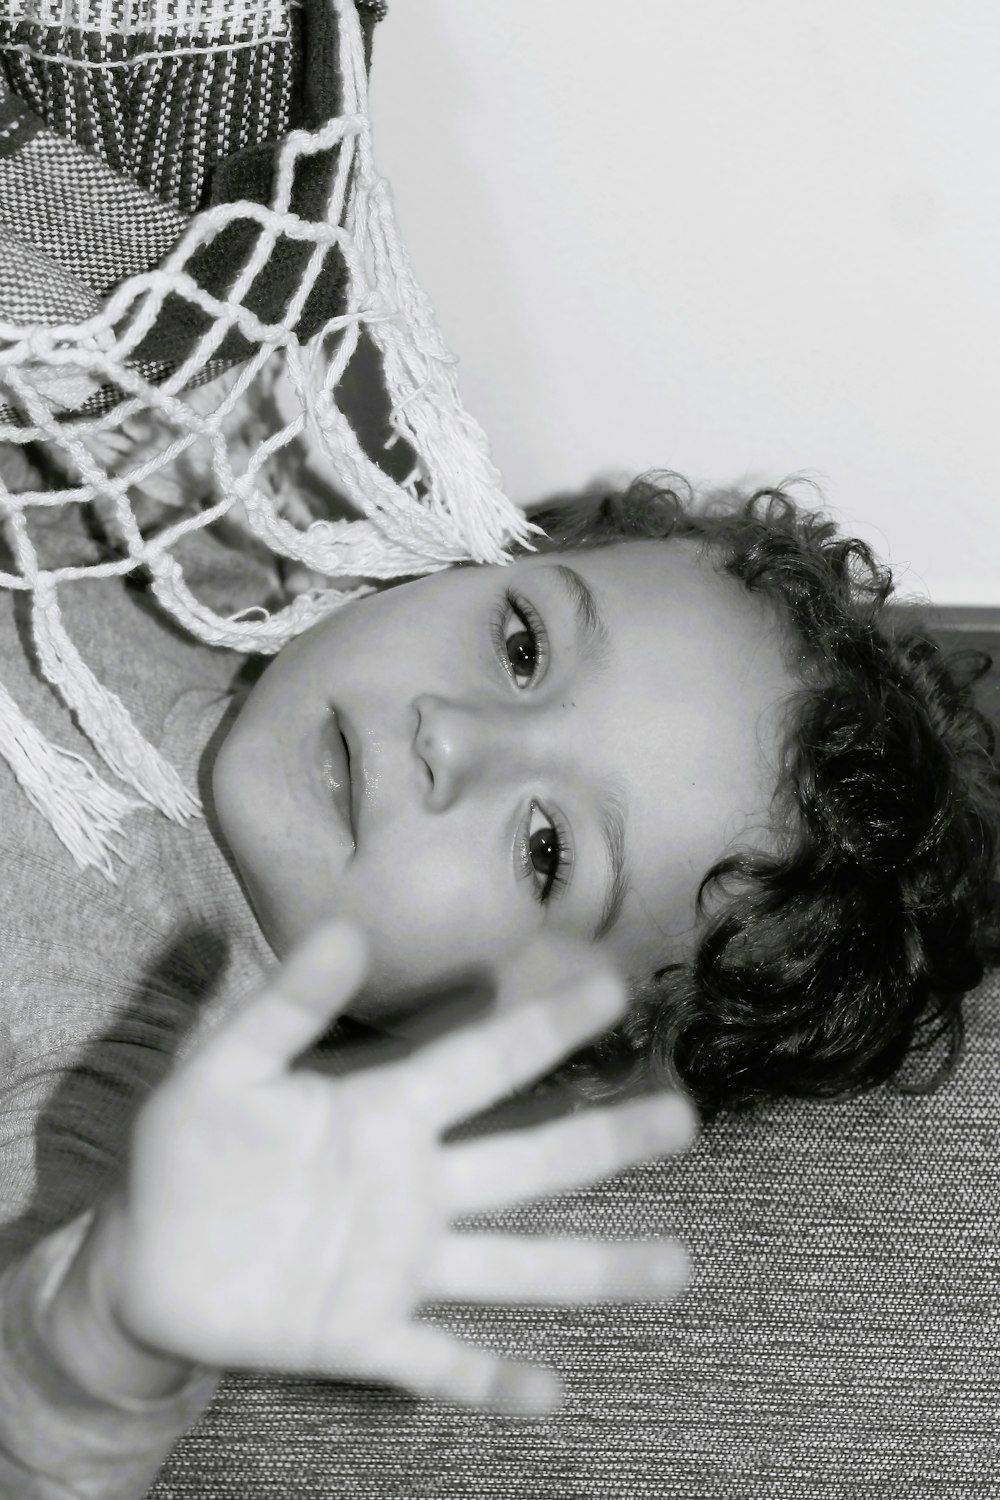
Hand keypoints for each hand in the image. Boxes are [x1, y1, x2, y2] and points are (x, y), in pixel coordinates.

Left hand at [104, 922, 696, 1415]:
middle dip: (604, 1140)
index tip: (613, 985)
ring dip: (591, 1268)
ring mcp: (397, 1266)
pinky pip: (439, 1360)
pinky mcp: (363, 1336)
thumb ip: (285, 1007)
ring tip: (676, 1265)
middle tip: (682, 1117)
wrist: (142, 1256)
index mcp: (385, 1112)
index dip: (544, 1027)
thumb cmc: (192, 1148)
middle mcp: (414, 1187)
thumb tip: (343, 928)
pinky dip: (491, 1379)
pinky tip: (554, 1394)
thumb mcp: (227, 1066)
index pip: (481, 1064)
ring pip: (512, 1266)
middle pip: (527, 1163)